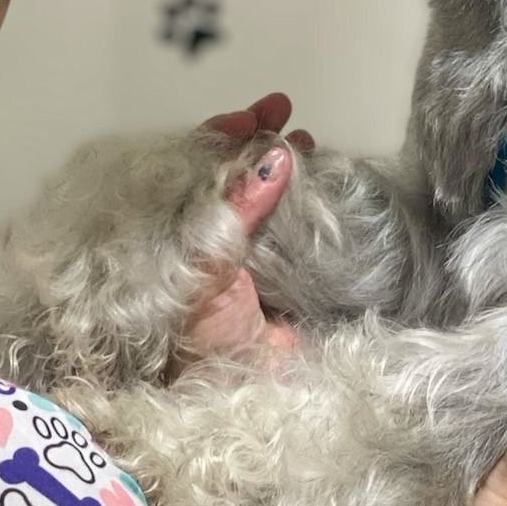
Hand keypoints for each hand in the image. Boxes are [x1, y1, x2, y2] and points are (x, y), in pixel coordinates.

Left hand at [174, 92, 312, 374]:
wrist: (235, 394)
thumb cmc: (200, 336)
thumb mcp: (208, 264)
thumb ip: (235, 210)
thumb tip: (272, 156)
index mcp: (181, 230)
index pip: (198, 167)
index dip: (223, 136)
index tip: (254, 114)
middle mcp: (216, 236)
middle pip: (237, 172)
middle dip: (259, 138)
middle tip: (283, 110)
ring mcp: (255, 253)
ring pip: (270, 192)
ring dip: (286, 162)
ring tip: (307, 138)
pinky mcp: (291, 272)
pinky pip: (301, 224)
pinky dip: (312, 198)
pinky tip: (326, 178)